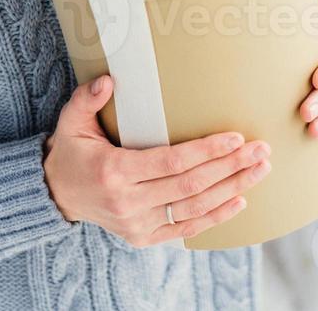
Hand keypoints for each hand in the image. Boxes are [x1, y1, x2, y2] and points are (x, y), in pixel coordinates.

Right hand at [43, 75, 271, 246]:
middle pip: (191, 185)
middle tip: (261, 151)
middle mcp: (128, 202)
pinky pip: (186, 229)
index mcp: (114, 172)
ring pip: (194, 208)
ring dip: (232, 189)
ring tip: (259, 170)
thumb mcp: (71, 121)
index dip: (207, 151)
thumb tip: (109, 80)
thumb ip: (87, 99)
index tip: (236, 138)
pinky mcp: (143, 237)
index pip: (172, 161)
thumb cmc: (70, 150)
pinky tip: (240, 199)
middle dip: (230, 167)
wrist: (55, 194)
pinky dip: (215, 217)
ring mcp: (137, 224)